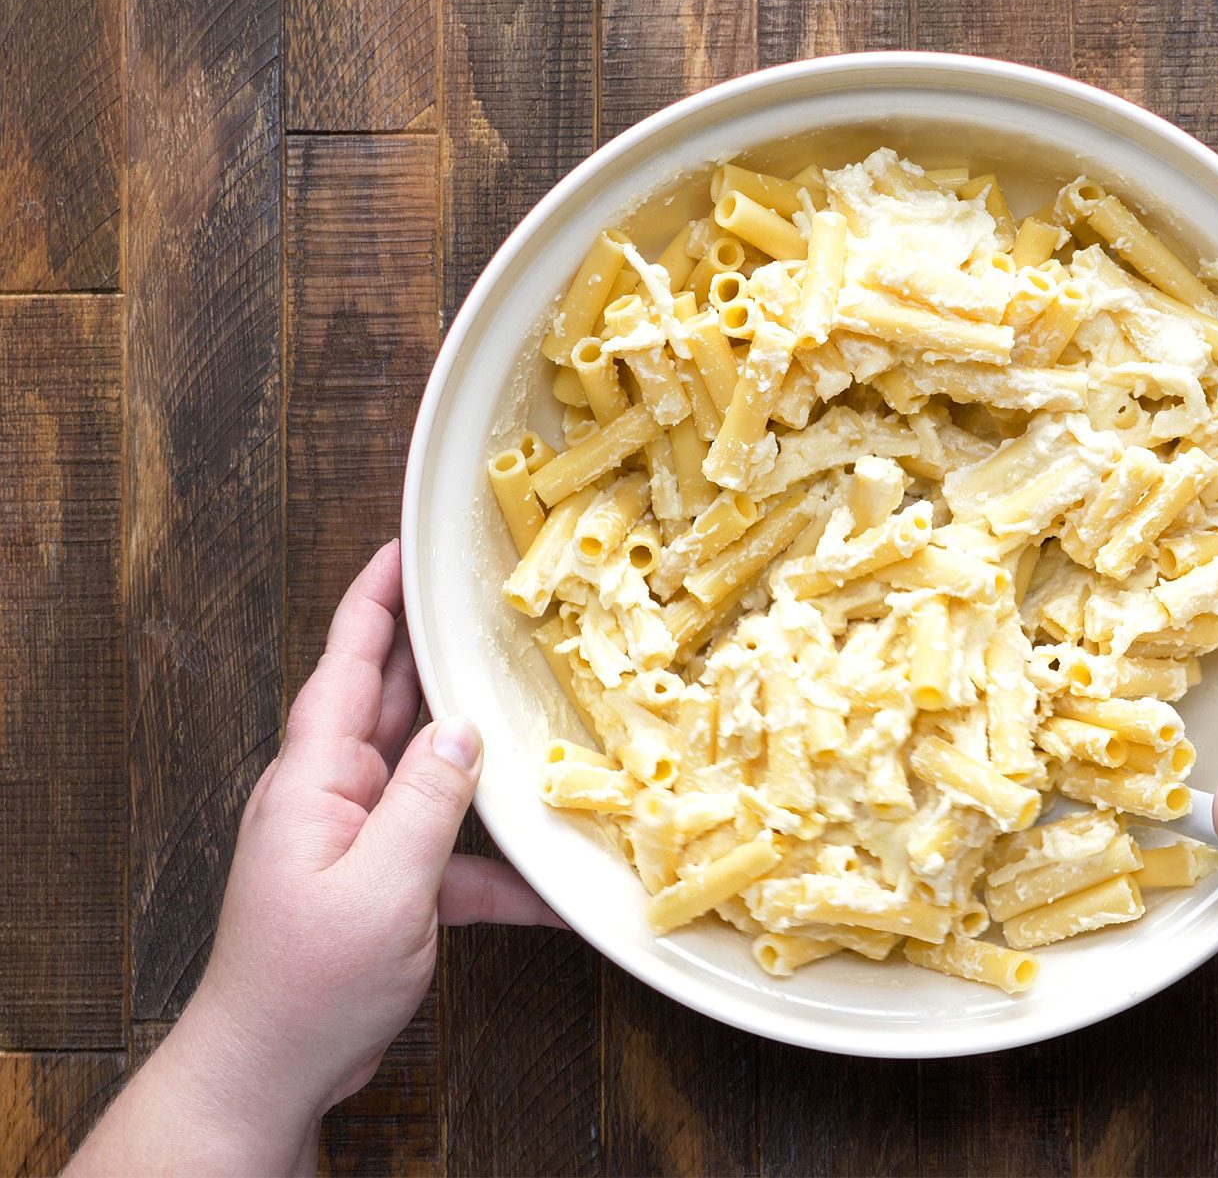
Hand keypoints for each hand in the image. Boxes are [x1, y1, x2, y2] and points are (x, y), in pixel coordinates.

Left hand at [71, 542, 563, 1175]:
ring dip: (484, 761)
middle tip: (493, 610)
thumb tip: (465, 730)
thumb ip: (427, 800)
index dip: (377, 600)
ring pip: (432, 775)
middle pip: (396, 704)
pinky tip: (549, 887)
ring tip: (544, 721)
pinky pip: (449, 854)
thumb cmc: (307, 981)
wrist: (270, 1068)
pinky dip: (495, 865)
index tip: (407, 547)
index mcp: (316, 776)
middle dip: (442, 657)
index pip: (349, 663)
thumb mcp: (382, 885)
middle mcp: (333, 793)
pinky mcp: (383, 883)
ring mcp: (357, 837)